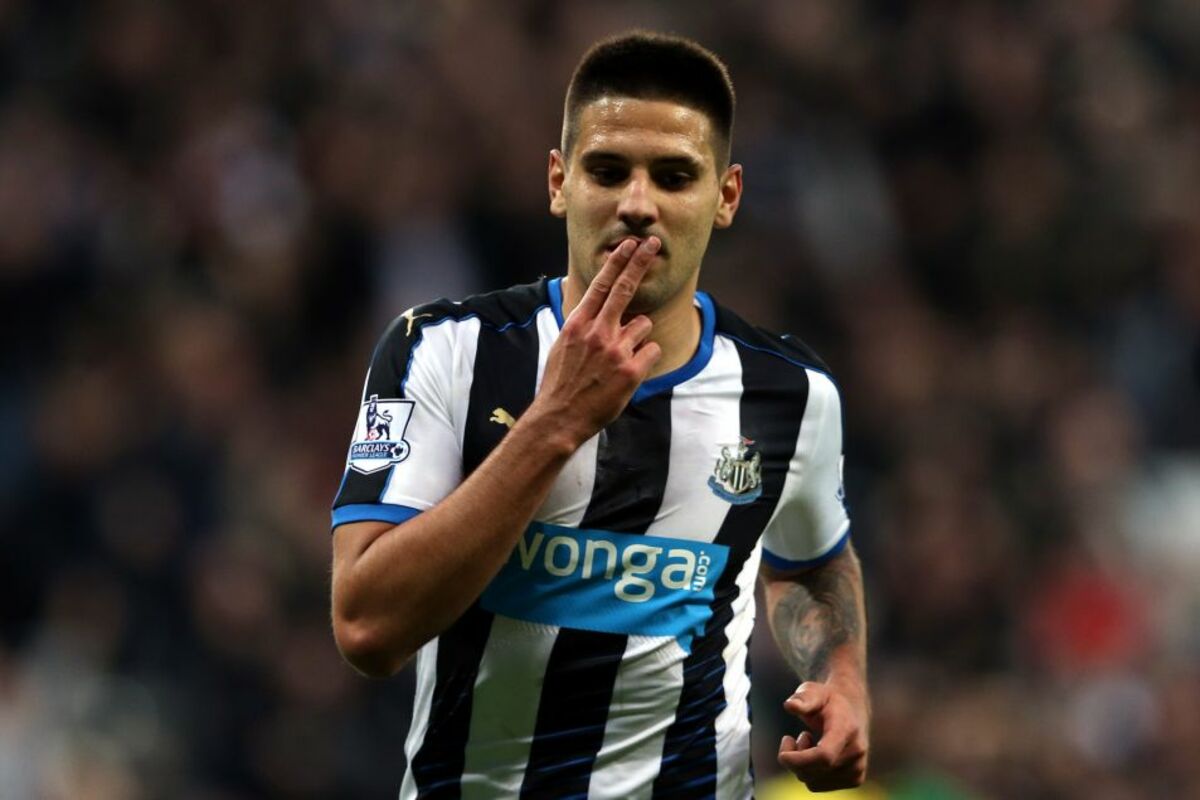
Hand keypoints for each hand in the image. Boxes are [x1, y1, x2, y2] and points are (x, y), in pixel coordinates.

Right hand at [529, 237, 662, 445]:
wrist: (559, 417)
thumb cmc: (561, 383)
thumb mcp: (563, 345)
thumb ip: (583, 325)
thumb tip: (598, 309)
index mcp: (578, 324)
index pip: (600, 284)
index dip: (617, 262)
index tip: (629, 244)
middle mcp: (597, 332)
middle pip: (624, 288)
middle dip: (640, 262)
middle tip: (653, 243)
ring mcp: (615, 351)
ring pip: (643, 325)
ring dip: (638, 337)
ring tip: (620, 359)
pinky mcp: (631, 371)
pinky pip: (652, 351)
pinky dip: (645, 359)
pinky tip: (629, 373)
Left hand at [778, 681, 868, 791]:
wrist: (852, 709)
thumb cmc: (827, 700)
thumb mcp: (814, 691)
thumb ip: (803, 698)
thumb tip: (790, 705)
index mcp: (846, 729)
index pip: (824, 756)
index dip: (799, 760)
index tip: (783, 754)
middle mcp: (856, 751)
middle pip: (812, 772)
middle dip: (793, 759)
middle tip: (792, 738)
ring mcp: (857, 768)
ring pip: (812, 782)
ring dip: (801, 766)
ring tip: (808, 742)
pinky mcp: (855, 779)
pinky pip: (817, 786)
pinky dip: (809, 773)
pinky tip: (815, 755)